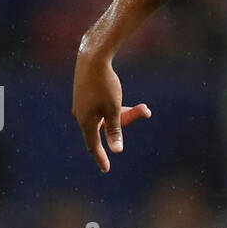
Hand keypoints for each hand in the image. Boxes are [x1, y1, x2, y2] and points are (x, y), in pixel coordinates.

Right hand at [72, 48, 150, 172]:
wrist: (92, 57)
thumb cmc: (104, 85)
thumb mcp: (113, 110)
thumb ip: (115, 130)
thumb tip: (116, 150)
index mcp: (86, 122)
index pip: (93, 146)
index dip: (101, 158)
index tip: (106, 169)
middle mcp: (82, 115)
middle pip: (106, 128)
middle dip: (127, 121)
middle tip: (145, 111)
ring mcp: (83, 105)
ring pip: (107, 116)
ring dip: (126, 112)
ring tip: (144, 105)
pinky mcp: (86, 95)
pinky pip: (103, 107)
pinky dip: (117, 106)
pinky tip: (127, 98)